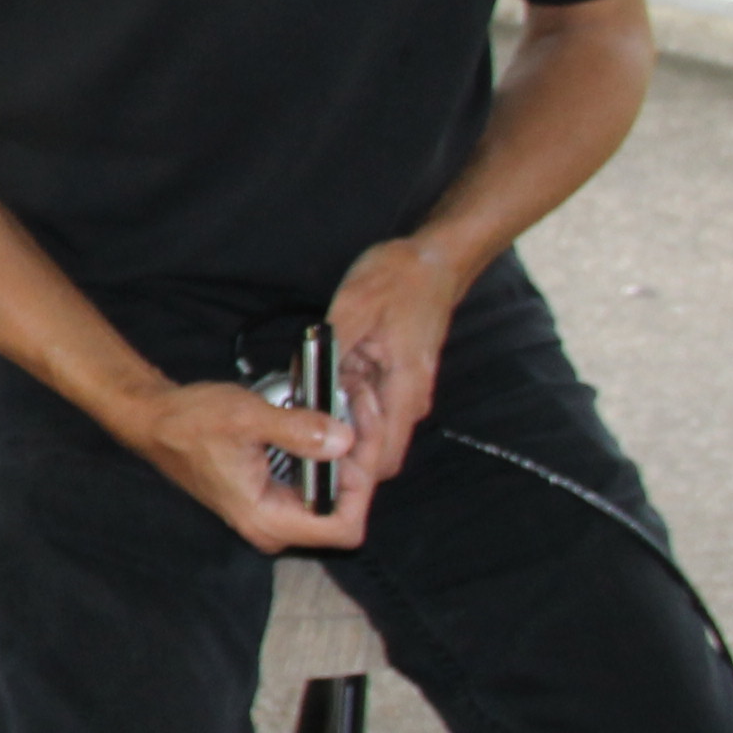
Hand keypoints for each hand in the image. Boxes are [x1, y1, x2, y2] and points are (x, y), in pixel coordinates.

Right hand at [122, 377, 365, 553]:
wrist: (155, 421)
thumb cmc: (191, 422)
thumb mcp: (247, 419)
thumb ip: (299, 430)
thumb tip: (345, 439)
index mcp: (267, 519)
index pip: (342, 526)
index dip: (359, 486)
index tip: (356, 440)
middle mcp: (273, 526)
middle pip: (343, 509)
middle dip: (359, 461)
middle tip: (359, 413)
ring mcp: (273, 513)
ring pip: (333, 495)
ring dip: (347, 454)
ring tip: (350, 409)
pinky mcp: (272, 497)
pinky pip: (315, 484)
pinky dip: (328, 454)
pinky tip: (330, 421)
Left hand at [325, 235, 472, 492]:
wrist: (433, 261)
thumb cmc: (401, 279)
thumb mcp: (354, 307)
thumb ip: (330, 351)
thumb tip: (306, 384)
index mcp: (405, 389)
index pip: (384, 457)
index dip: (349, 471)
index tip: (314, 467)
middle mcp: (408, 399)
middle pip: (373, 451)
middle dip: (335, 447)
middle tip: (299, 427)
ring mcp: (401, 391)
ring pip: (365, 428)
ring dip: (336, 420)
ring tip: (306, 398)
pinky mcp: (391, 380)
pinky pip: (363, 404)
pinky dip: (340, 399)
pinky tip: (319, 382)